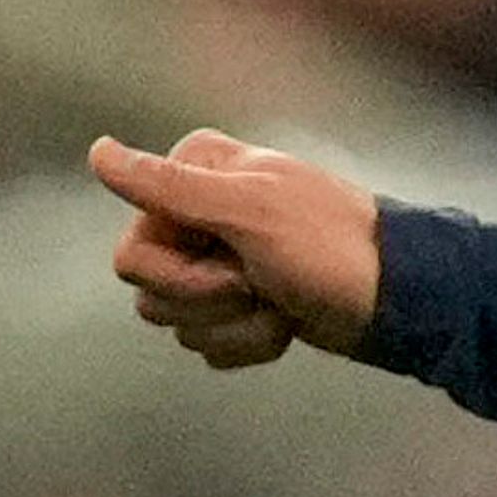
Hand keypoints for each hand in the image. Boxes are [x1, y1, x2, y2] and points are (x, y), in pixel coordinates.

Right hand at [88, 130, 382, 369]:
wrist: (397, 298)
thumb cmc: (331, 245)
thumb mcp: (250, 210)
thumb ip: (169, 186)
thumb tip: (98, 152)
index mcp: (200, 176)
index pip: (132, 249)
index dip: (177, 269)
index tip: (229, 254)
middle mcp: (203, 215)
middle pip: (150, 291)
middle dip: (210, 299)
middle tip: (261, 282)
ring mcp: (221, 263)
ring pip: (179, 322)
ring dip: (237, 323)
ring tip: (283, 301)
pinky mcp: (241, 305)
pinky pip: (210, 343)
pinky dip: (252, 341)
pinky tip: (288, 323)